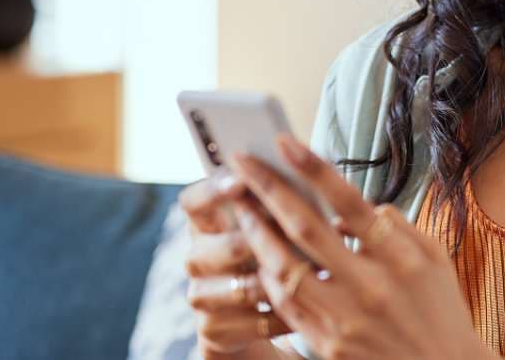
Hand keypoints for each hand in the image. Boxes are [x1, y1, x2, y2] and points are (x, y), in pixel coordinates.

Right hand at [178, 171, 293, 357]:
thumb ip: (278, 201)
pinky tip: (311, 307)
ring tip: (312, 274)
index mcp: (206, 223)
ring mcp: (202, 295)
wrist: (250, 312)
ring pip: (238, 288)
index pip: (192, 201)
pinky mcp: (214, 328)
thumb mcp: (269, 224)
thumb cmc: (269, 250)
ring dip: (276, 282)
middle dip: (248, 243)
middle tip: (284, 237)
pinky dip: (285, 314)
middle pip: (210, 248)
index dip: (212, 190)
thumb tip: (311, 175)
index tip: (241, 181)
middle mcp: (197, 257)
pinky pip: (254, 321)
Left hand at [226, 133, 496, 359]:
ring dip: (256, 232)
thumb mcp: (435, 259)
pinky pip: (286, 304)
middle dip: (268, 190)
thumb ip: (398, 226)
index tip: (284, 141)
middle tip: (241, 163)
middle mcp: (370, 285)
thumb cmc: (441, 310)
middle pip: (306, 228)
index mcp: (400, 257)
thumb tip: (356, 207)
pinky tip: (257, 254)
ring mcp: (345, 317)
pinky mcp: (327, 344)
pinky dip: (268, 275)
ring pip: (284, 267)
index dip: (313, 168)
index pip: (348, 201)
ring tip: (239, 207)